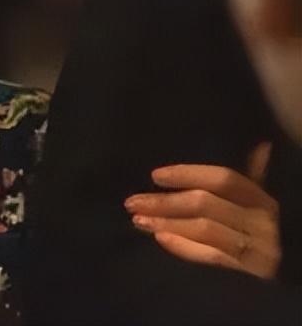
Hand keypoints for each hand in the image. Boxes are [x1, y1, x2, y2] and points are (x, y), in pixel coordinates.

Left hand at [126, 142, 279, 278]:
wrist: (292, 271)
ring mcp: (256, 247)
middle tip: (132, 202)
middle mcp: (261, 220)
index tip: (154, 175)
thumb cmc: (267, 229)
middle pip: (205, 204)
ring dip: (167, 223)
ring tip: (137, 220)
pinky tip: (160, 239)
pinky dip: (184, 247)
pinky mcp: (248, 272)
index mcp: (261, 197)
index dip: (188, 174)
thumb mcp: (263, 201)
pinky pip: (212, 257)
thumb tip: (260, 146)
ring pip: (204, 230)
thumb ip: (255, 176)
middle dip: (165, 202)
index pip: (223, 179)